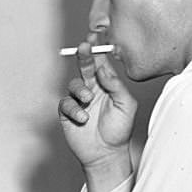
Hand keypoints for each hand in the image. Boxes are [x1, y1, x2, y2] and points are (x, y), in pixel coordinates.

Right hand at [58, 42, 135, 189]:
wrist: (107, 154)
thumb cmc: (119, 130)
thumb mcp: (126, 105)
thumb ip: (116, 86)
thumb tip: (103, 69)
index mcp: (107, 85)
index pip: (101, 62)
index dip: (97, 49)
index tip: (95, 37)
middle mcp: (92, 88)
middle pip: (85, 66)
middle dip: (84, 55)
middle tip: (84, 47)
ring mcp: (79, 100)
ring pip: (73, 85)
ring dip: (80, 90)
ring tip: (88, 100)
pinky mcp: (68, 113)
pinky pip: (65, 104)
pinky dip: (74, 109)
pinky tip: (83, 118)